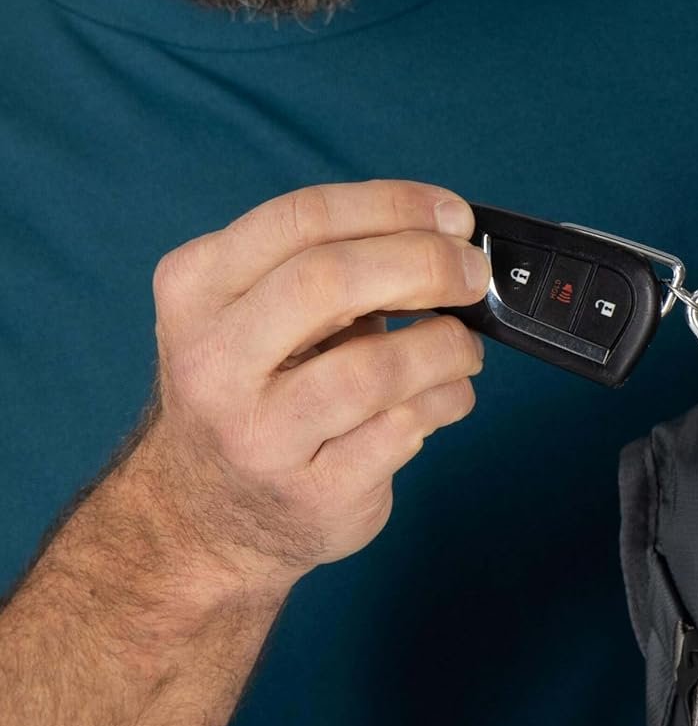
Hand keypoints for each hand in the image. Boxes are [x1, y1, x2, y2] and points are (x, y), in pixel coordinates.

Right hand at [126, 179, 490, 590]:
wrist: (209, 519)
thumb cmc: (258, 395)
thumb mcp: (257, 318)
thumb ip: (330, 274)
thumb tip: (444, 242)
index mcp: (196, 289)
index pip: (301, 219)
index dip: (393, 207)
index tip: (454, 216)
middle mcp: (213, 361)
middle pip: (329, 282)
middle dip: (425, 265)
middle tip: (473, 274)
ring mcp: (260, 435)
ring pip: (375, 368)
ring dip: (443, 347)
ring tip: (463, 348)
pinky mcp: (314, 494)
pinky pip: (403, 430)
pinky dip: (444, 402)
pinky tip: (446, 396)